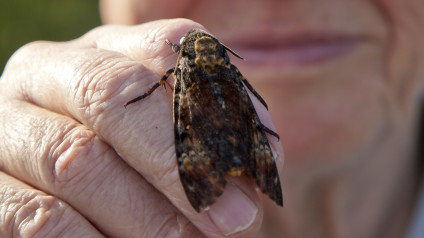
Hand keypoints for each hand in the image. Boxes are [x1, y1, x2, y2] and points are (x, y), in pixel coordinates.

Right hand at [0, 19, 283, 236]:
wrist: (54, 194)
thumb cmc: (126, 167)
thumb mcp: (166, 140)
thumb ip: (206, 139)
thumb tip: (262, 159)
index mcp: (103, 51)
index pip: (170, 47)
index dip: (219, 102)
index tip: (259, 163)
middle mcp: (47, 72)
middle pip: (114, 95)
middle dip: (181, 162)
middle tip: (237, 217)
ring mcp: (5, 125)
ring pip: (76, 159)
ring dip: (147, 214)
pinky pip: (38, 219)